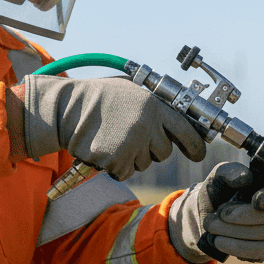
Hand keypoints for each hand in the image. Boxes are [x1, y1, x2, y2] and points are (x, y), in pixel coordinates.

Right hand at [19, 74, 205, 178]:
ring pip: (144, 163)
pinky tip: (103, 148)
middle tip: (129, 134)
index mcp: (153, 106)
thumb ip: (154, 106)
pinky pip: (125, 171)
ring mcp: (131, 144)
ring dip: (131, 156)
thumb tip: (180, 122)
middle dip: (151, 148)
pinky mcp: (116, 160)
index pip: (186, 131)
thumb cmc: (98, 97)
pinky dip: (115, 166)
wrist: (65, 108)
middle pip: (164, 152)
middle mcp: (146, 125)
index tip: (198, 153)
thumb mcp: (131, 91)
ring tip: (112, 136)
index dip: (194, 145)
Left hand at [168, 162, 263, 263]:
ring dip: (233, 235)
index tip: (254, 201)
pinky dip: (235, 249)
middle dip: (241, 218)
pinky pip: (257, 254)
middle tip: (217, 215)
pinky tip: (220, 242)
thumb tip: (246, 178)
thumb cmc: (217, 191)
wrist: (206, 215)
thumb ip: (229, 172)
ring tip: (211, 228)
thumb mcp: (218, 177)